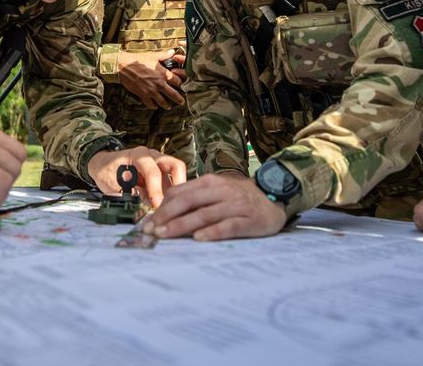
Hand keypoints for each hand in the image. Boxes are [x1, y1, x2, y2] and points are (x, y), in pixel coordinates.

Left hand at [87, 145, 185, 206]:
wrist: (103, 165)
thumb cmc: (107, 171)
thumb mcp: (112, 183)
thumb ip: (128, 191)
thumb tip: (142, 200)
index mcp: (139, 155)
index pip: (153, 172)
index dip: (156, 190)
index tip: (157, 205)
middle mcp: (153, 156)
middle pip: (175, 166)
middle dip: (179, 185)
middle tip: (177, 203)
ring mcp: (159, 164)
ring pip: (177, 175)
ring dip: (176, 191)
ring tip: (171, 208)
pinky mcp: (162, 174)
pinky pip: (173, 182)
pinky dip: (173, 194)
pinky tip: (168, 206)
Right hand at [118, 48, 185, 109]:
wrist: (124, 66)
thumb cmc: (138, 60)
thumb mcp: (153, 56)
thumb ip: (164, 55)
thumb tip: (172, 52)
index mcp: (163, 74)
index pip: (177, 81)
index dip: (181, 84)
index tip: (181, 85)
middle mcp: (159, 84)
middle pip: (173, 94)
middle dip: (179, 99)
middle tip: (181, 102)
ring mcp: (151, 91)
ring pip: (162, 102)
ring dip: (167, 105)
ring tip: (169, 107)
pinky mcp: (143, 95)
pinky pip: (150, 104)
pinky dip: (153, 106)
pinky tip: (154, 106)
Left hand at [141, 172, 288, 240]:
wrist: (275, 197)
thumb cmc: (240, 197)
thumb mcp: (216, 190)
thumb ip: (194, 196)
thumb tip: (165, 209)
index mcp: (210, 182)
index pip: (180, 193)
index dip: (162, 207)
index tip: (147, 222)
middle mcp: (221, 192)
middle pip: (188, 203)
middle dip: (166, 217)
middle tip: (150, 231)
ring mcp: (235, 206)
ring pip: (204, 215)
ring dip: (182, 225)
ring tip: (165, 235)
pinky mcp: (248, 221)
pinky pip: (228, 226)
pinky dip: (212, 232)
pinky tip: (199, 239)